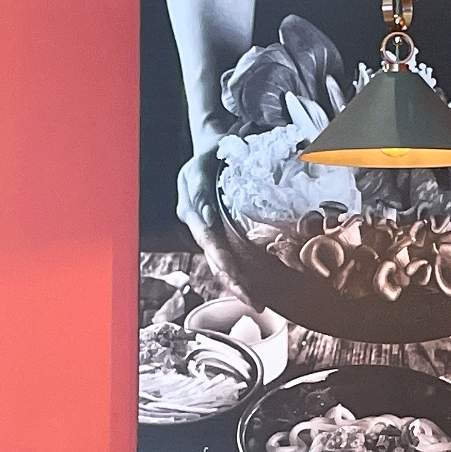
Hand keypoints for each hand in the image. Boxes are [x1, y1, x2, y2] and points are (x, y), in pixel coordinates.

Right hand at [173, 143, 255, 293]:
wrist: (214, 148)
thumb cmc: (209, 155)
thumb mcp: (202, 165)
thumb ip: (201, 190)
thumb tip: (205, 217)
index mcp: (191, 212)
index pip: (208, 242)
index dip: (222, 262)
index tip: (236, 278)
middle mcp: (199, 226)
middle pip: (215, 260)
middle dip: (234, 283)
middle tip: (254, 302)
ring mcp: (211, 231)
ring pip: (224, 262)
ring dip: (240, 284)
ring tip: (258, 303)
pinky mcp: (223, 231)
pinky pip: (233, 255)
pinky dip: (245, 272)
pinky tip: (259, 287)